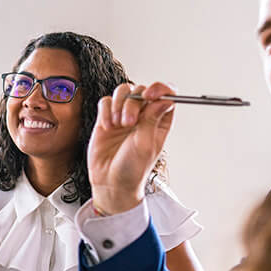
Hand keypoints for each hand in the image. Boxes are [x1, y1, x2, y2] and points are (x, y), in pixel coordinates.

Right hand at [87, 82, 175, 214]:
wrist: (110, 182)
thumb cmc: (132, 169)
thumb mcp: (146, 145)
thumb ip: (153, 120)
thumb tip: (164, 99)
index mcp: (159, 121)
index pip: (165, 94)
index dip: (159, 89)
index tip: (149, 95)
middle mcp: (142, 115)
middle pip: (141, 90)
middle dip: (133, 102)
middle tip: (129, 122)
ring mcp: (123, 115)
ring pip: (123, 91)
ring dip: (118, 104)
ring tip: (118, 124)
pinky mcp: (106, 118)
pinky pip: (105, 102)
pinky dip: (105, 111)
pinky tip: (108, 127)